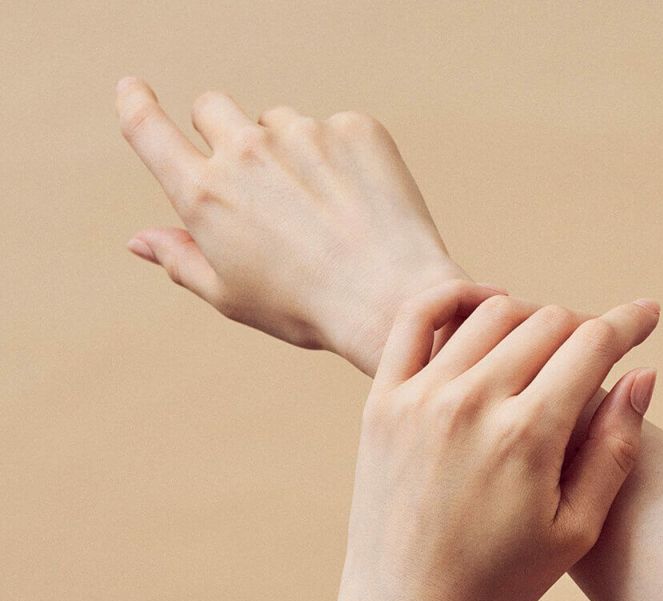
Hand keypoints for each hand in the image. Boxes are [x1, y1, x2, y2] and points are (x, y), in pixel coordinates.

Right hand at [115, 78, 477, 372]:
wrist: (391, 301)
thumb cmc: (305, 309)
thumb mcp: (231, 296)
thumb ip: (180, 260)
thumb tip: (138, 240)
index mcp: (205, 194)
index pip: (147, 129)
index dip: (134, 105)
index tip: (133, 91)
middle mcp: (247, 151)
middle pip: (212, 108)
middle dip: (221, 132)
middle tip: (254, 181)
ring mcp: (303, 133)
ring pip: (278, 123)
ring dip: (287, 152)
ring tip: (320, 212)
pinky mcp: (353, 128)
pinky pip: (333, 130)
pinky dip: (339, 160)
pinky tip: (357, 206)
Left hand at [319, 281, 657, 600]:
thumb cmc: (498, 582)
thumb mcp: (575, 528)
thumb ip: (615, 448)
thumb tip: (642, 375)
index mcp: (527, 436)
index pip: (592, 345)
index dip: (629, 323)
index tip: (648, 315)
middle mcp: (472, 403)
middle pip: (547, 322)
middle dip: (583, 330)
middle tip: (592, 357)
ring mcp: (420, 397)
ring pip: (491, 313)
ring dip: (529, 317)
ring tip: (543, 347)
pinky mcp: (382, 401)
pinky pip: (417, 319)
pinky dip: (455, 298)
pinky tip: (482, 305)